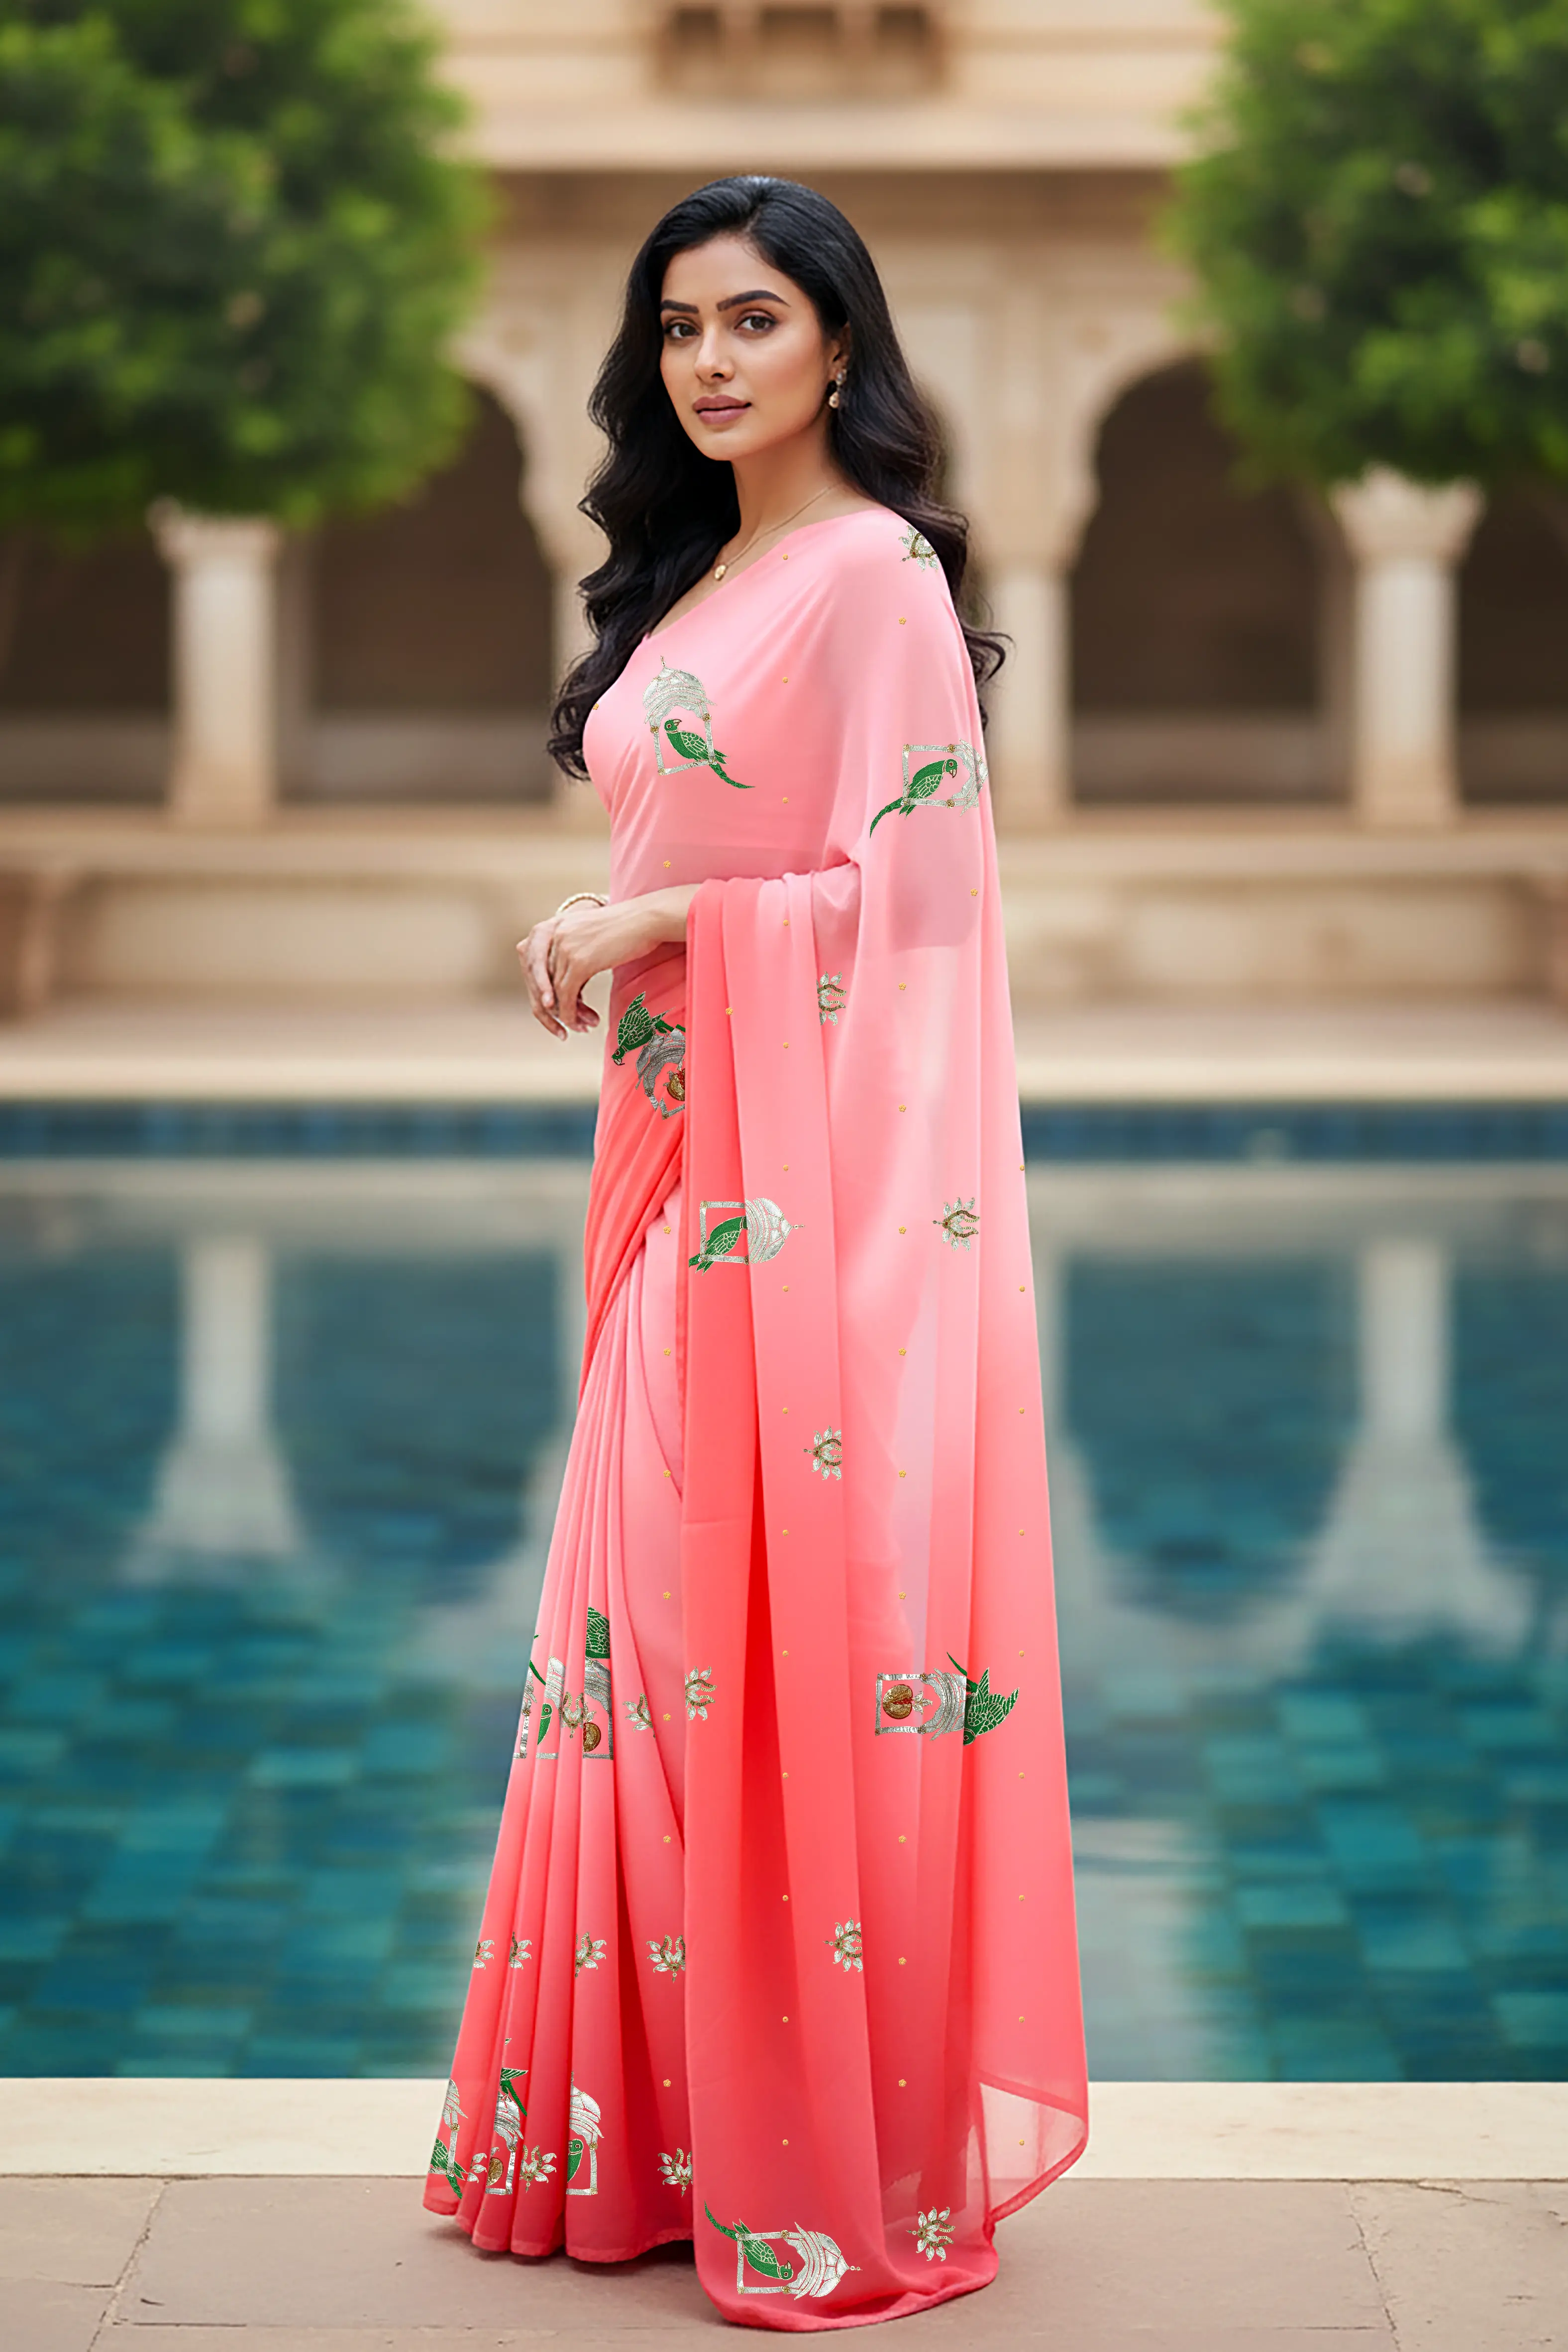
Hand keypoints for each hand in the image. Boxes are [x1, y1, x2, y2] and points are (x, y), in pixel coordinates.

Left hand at [517, 886, 697, 1039]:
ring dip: (566, 1015)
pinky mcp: (579, 962)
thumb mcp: (587, 936)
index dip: (540, 992)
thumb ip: (571, 952)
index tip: (553, 1009)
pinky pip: (566, 996)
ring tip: (581, 1027)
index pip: (533, 966)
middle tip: (566, 1025)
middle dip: (552, 1008)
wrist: (646, 919)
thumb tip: (566, 986)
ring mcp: (564, 948)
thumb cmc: (625, 929)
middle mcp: (553, 934)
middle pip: (540, 981)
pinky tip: (582, 1024)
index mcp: (552, 926)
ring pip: (554, 992)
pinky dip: (571, 1014)